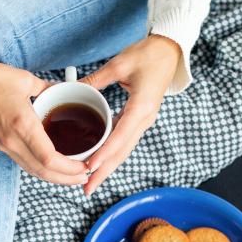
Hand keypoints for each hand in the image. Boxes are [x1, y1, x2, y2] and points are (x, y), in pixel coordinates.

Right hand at [0, 57, 87, 185]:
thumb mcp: (25, 79)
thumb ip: (49, 89)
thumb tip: (67, 93)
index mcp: (21, 123)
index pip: (48, 158)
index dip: (70, 168)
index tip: (85, 164)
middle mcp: (11, 139)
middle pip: (42, 171)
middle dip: (66, 179)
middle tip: (85, 177)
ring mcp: (3, 144)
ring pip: (32, 170)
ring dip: (54, 177)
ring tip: (72, 175)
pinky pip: (23, 162)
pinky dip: (40, 168)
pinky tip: (51, 165)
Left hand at [79, 34, 180, 195]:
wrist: (169, 52)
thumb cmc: (148, 55)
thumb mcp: (119, 64)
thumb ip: (96, 80)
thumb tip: (72, 90)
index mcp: (141, 107)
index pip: (120, 136)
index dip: (104, 154)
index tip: (89, 167)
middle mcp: (144, 119)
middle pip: (122, 151)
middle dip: (104, 172)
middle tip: (87, 189)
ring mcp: (144, 121)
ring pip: (124, 150)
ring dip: (107, 167)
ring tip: (90, 182)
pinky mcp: (140, 119)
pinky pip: (125, 140)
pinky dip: (111, 153)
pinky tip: (98, 162)